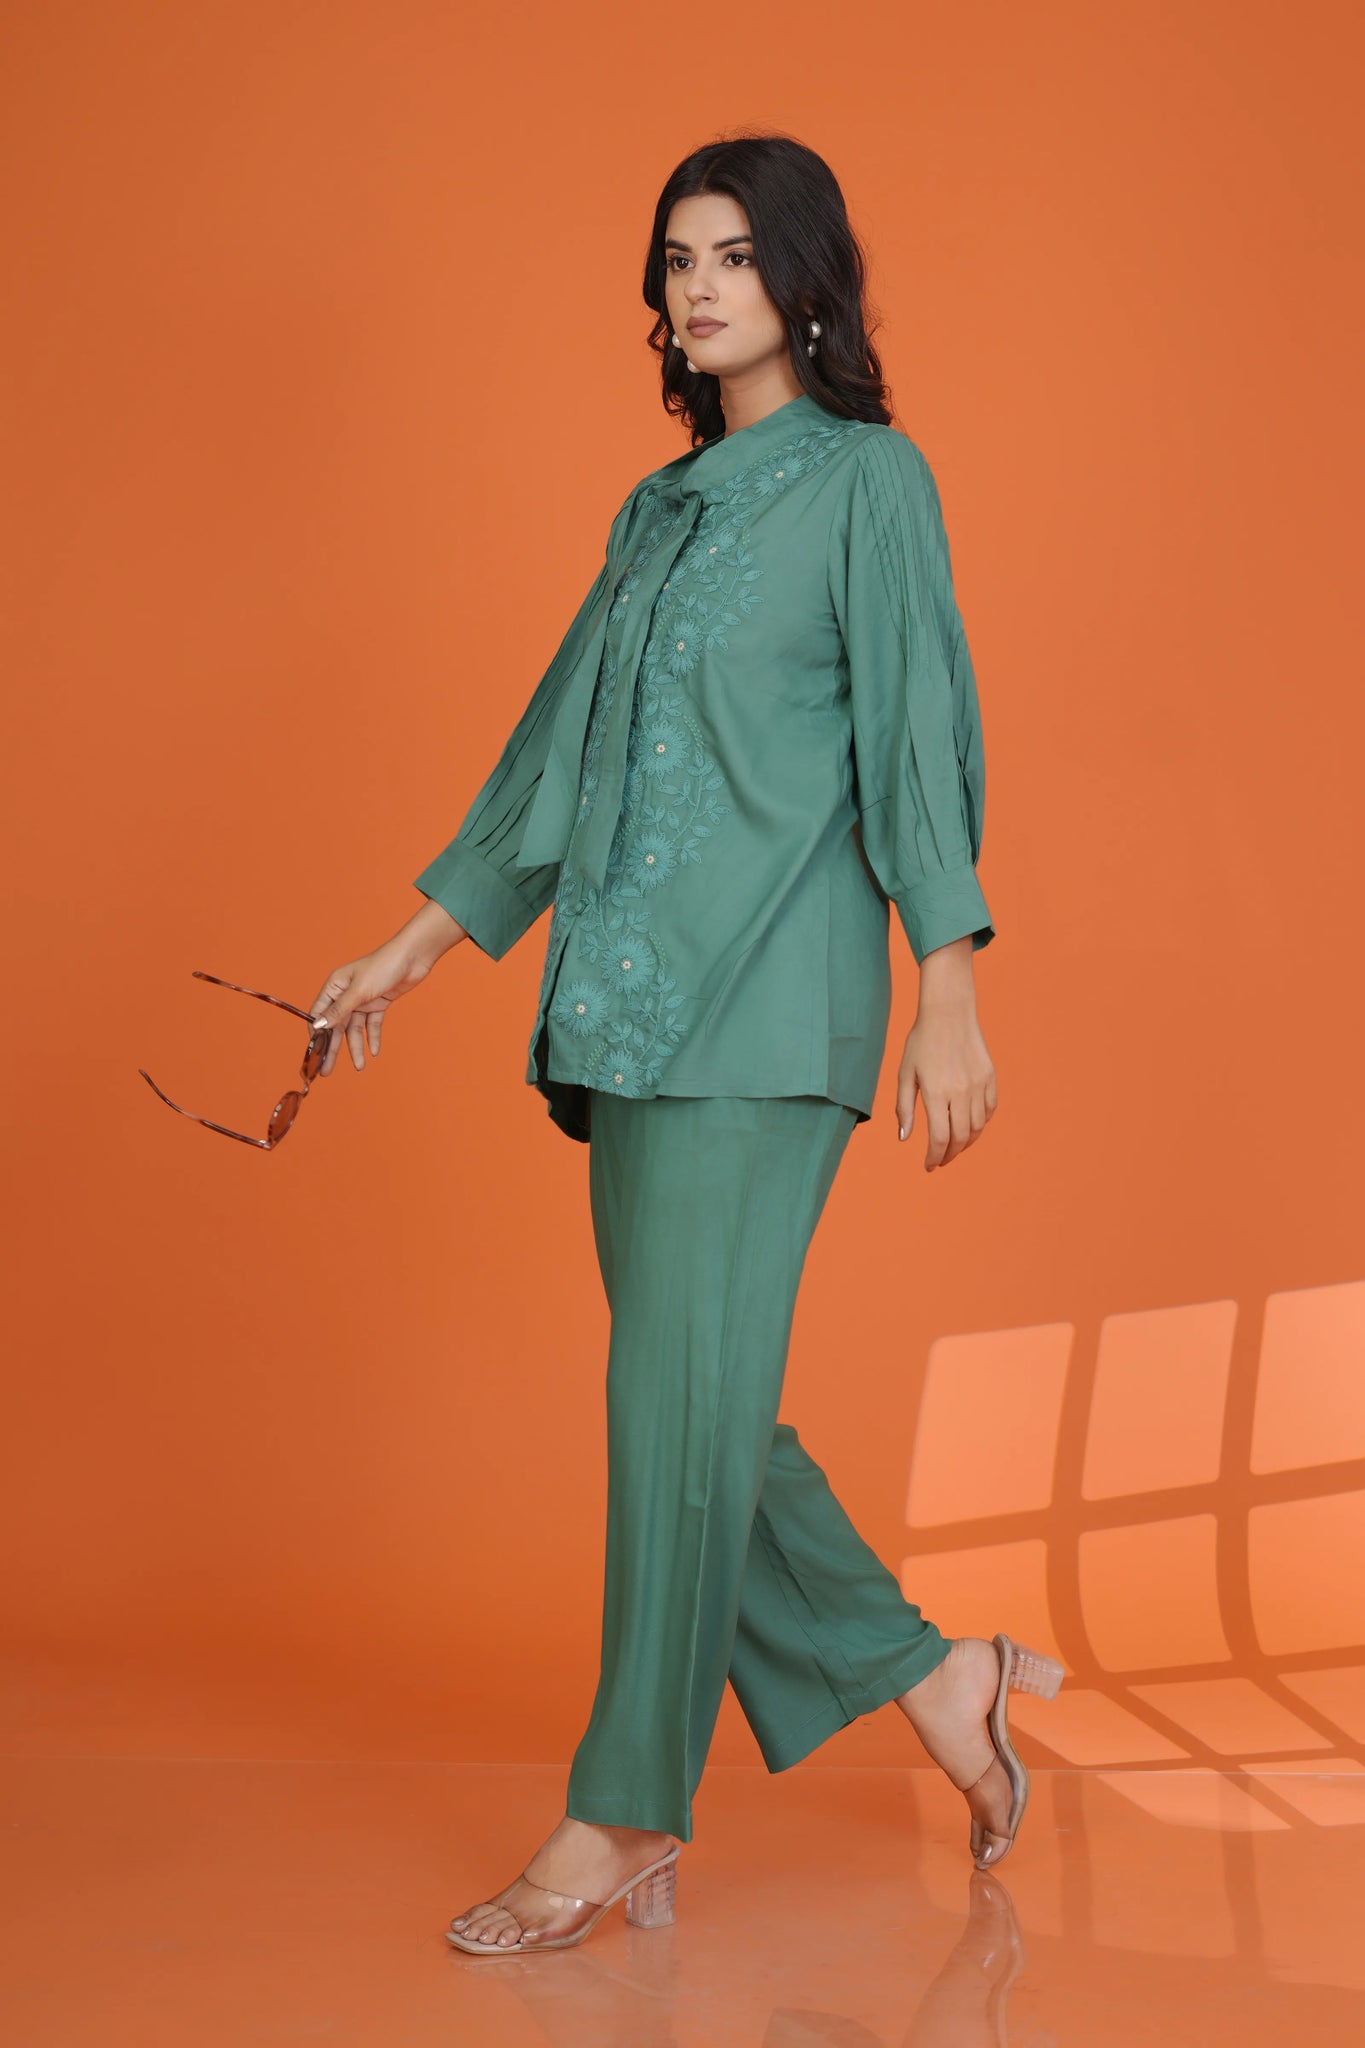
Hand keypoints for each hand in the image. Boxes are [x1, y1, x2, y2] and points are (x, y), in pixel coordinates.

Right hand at [310, 904, 465, 1076]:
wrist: (413, 957)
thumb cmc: (383, 966)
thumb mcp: (358, 991)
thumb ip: (339, 1011)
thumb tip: (318, 1027)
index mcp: (334, 986)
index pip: (319, 1014)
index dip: (316, 1035)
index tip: (314, 1055)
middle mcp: (346, 993)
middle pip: (336, 1026)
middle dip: (333, 1048)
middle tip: (327, 1070)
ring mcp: (362, 999)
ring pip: (355, 1028)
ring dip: (356, 1047)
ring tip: (359, 1066)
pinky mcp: (378, 1003)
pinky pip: (372, 1024)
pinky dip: (373, 1037)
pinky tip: (374, 1052)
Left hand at [896, 1000, 996, 1170]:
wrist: (949, 1012)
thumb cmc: (921, 1042)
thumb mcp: (905, 1074)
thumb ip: (904, 1107)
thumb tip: (905, 1138)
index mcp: (936, 1093)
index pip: (939, 1139)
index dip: (935, 1157)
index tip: (929, 1166)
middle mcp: (960, 1092)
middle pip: (960, 1138)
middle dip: (950, 1154)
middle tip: (941, 1160)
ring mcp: (978, 1085)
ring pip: (978, 1127)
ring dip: (966, 1142)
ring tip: (954, 1146)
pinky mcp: (990, 1077)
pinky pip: (990, 1109)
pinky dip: (981, 1122)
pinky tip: (970, 1124)